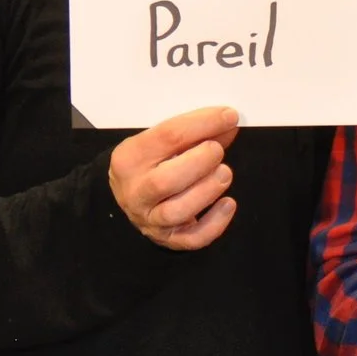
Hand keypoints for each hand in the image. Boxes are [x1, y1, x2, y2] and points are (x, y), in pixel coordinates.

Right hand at [109, 107, 239, 250]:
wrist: (128, 196)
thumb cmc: (150, 164)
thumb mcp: (159, 144)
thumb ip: (193, 134)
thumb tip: (227, 123)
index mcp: (130, 158)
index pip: (167, 137)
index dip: (202, 124)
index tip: (228, 116)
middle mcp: (135, 191)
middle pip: (165, 180)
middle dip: (199, 163)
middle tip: (218, 151)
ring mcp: (149, 219)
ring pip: (176, 212)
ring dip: (206, 191)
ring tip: (224, 174)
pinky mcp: (167, 239)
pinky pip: (191, 239)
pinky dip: (214, 224)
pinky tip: (228, 204)